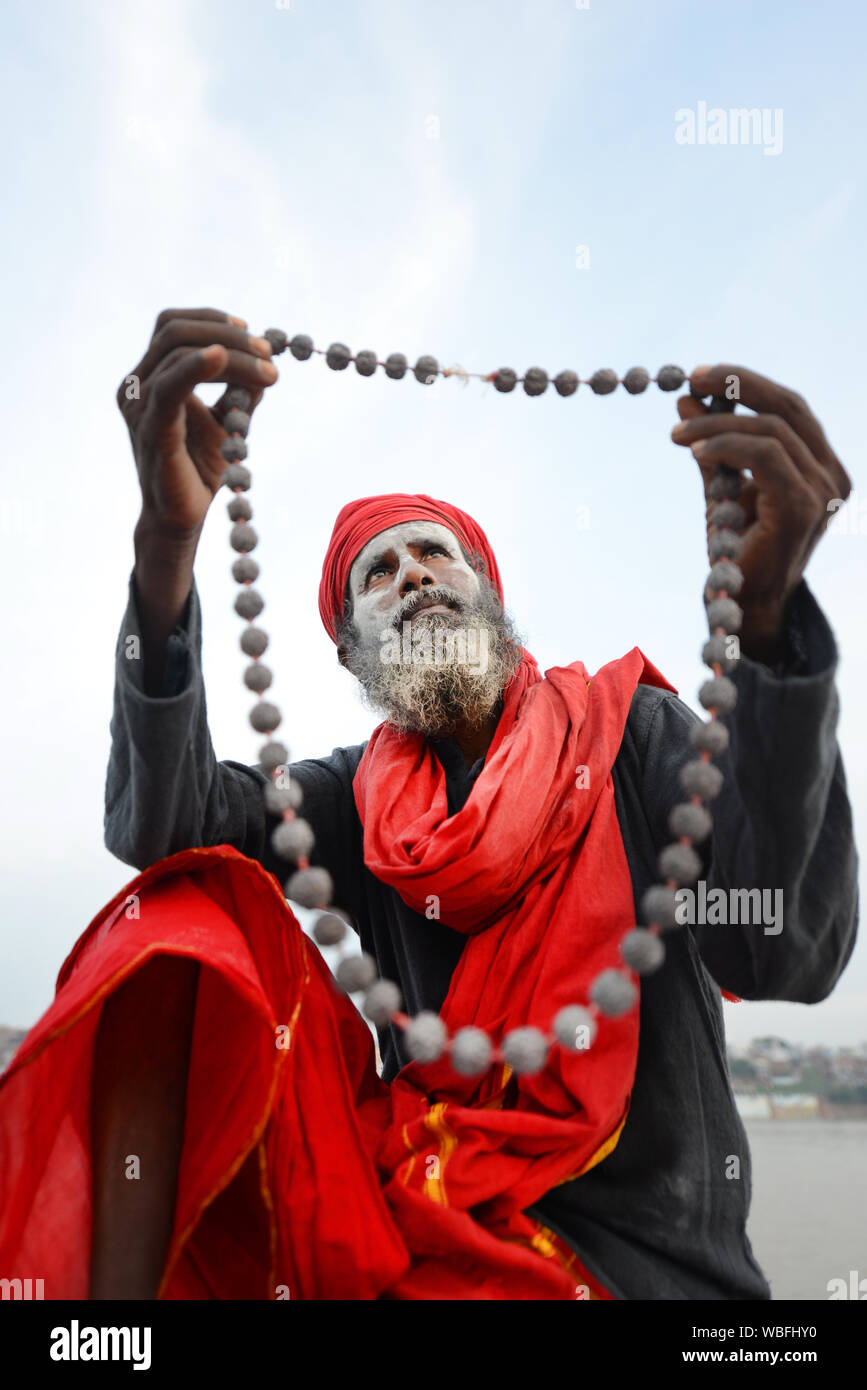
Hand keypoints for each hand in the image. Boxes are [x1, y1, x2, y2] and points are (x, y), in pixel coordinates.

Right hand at [117, 306, 278, 537]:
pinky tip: (223, 358)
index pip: (174, 326)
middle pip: (175, 330)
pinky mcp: (150, 427)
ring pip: (178, 351)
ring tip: (269, 372)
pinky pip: (170, 386)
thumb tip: (266, 359)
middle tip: (269, 353)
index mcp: (149, 378)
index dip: (212, 321)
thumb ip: (240, 388)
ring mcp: (138, 405)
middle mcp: (136, 385)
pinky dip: (198, 366)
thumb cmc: (200, 469)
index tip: (254, 335)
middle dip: (228, 334)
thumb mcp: (228, 419)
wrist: (182, 518)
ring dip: (231, 353)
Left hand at [670, 364, 850, 662]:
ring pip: (772, 429)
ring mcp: (823, 490)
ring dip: (718, 424)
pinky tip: (695, 450)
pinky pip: (765, 456)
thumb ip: (712, 444)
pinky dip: (727, 445)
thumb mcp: (722, 485)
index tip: (701, 375)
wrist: (743, 605)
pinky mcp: (804, 507)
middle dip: (736, 386)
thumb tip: (687, 400)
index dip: (746, 384)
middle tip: (689, 380)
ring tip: (678, 435)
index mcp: (821, 464)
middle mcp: (831, 474)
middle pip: (788, 406)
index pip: (789, 406)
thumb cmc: (736, 549)